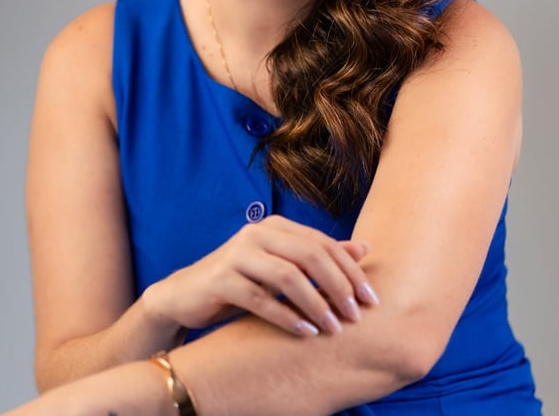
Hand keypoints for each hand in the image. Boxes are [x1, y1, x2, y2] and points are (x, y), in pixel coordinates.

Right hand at [143, 215, 378, 337]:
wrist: (187, 295)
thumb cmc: (242, 281)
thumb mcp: (281, 266)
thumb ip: (319, 256)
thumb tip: (365, 248)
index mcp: (274, 226)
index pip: (322, 243)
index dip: (350, 270)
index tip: (371, 299)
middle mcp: (256, 234)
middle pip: (309, 255)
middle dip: (338, 286)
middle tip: (357, 315)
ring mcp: (236, 255)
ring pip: (287, 276)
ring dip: (316, 304)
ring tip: (335, 328)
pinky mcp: (221, 279)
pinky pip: (260, 299)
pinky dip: (287, 317)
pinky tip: (305, 332)